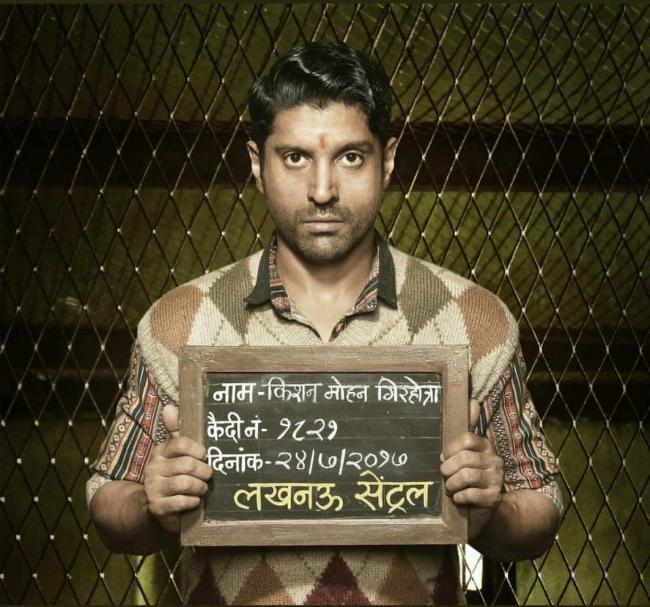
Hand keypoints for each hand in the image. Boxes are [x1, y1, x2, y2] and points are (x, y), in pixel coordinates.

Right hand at [142, 405, 212, 532]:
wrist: (155, 507)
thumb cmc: (172, 474)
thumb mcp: (174, 453)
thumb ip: (176, 431)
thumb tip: (169, 406)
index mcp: (160, 451)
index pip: (181, 444)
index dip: (198, 450)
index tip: (204, 455)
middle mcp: (153, 468)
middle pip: (188, 465)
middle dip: (204, 471)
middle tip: (208, 475)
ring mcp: (153, 488)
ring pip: (186, 484)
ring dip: (200, 487)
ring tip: (202, 488)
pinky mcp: (157, 507)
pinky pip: (182, 502)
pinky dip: (193, 501)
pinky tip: (194, 500)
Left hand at [440, 398, 503, 538]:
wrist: (483, 509)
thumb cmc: (469, 477)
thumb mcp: (466, 453)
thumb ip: (468, 429)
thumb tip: (473, 401)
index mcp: (486, 446)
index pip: (466, 438)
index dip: (450, 449)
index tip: (445, 458)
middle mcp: (494, 461)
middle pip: (464, 459)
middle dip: (448, 469)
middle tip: (445, 476)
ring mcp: (496, 480)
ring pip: (465, 476)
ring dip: (451, 484)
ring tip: (450, 488)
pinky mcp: (493, 498)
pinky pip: (469, 494)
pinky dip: (458, 498)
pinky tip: (459, 499)